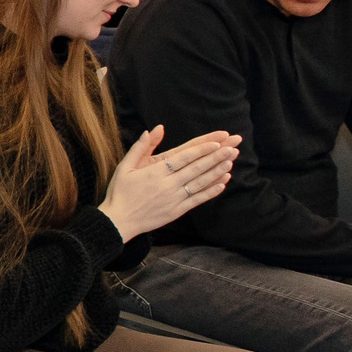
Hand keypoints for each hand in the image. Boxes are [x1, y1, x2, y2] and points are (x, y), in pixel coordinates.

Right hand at [99, 125, 239, 239]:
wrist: (118, 221)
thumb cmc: (119, 192)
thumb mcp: (124, 167)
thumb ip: (140, 147)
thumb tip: (153, 130)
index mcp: (155, 172)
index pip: (184, 157)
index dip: (201, 149)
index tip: (217, 142)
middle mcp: (167, 184)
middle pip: (196, 168)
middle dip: (216, 157)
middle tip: (233, 147)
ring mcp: (174, 198)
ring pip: (200, 183)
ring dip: (217, 172)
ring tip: (231, 161)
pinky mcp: (177, 210)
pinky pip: (198, 199)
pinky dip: (211, 191)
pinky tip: (222, 183)